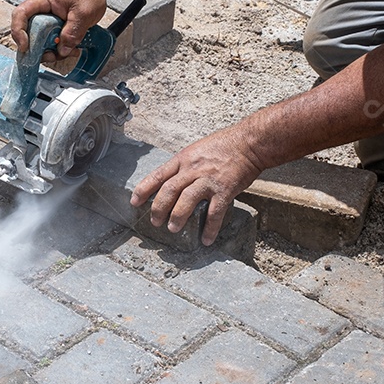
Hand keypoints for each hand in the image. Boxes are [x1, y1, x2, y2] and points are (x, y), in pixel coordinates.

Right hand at [11, 0, 109, 56]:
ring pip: (41, 38)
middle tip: (52, 56)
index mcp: (43, 0)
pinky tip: (71, 48)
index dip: (18, 32)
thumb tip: (62, 51)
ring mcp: (47, 16)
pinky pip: (51, 38)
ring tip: (67, 51)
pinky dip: (59, 46)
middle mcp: (41, 8)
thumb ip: (72, 33)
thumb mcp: (83, 13)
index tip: (25, 47)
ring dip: (51, 49)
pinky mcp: (55, 23)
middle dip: (38, 47)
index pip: (20, 14)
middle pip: (29, 31)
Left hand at [130, 126, 264, 245]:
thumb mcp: (196, 150)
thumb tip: (170, 181)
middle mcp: (193, 169)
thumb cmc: (224, 146)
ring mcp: (208, 180)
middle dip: (158, 208)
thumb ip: (184, 166)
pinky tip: (206, 239)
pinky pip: (214, 212)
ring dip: (177, 216)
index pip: (158, 175)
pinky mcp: (224, 190)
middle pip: (169, 190)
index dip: (144, 189)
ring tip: (172, 228)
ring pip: (186, 200)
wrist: (249, 144)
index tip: (134, 201)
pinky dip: (209, 228)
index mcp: (183, 159)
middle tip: (155, 222)